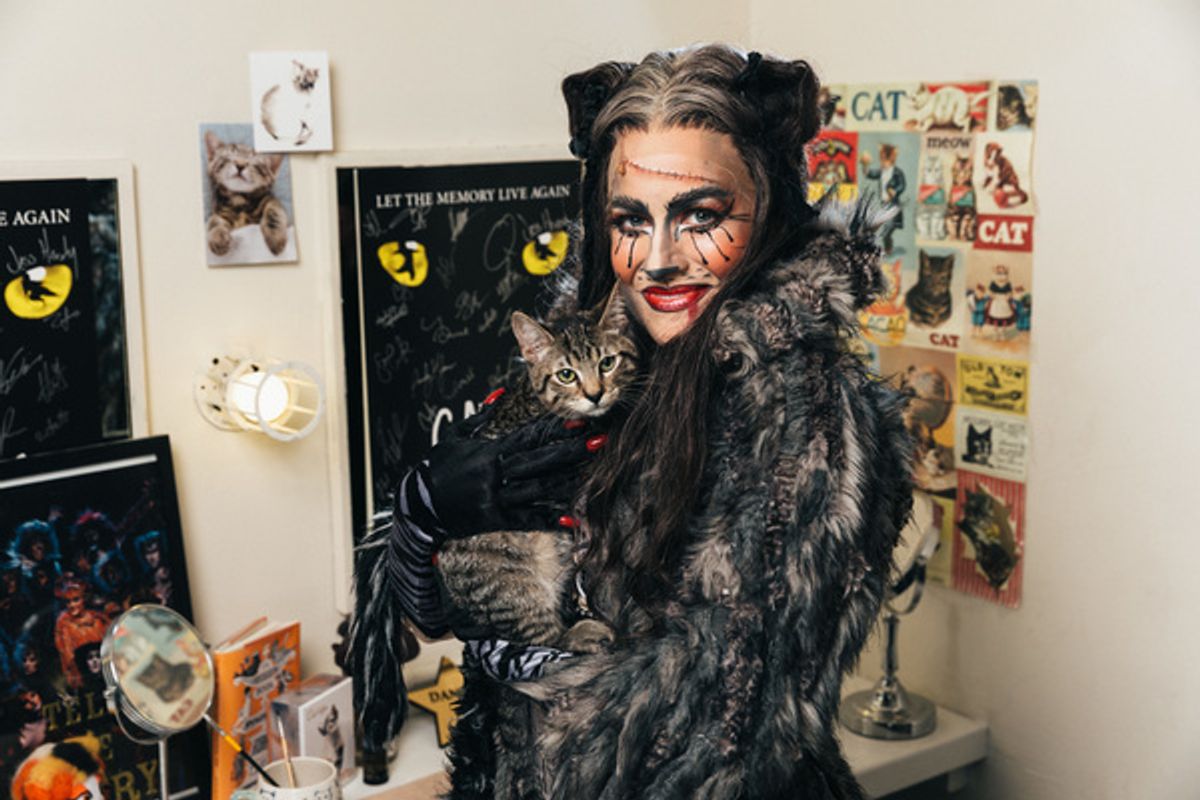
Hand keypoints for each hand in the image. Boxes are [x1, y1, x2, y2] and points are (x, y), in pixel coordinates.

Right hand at [426, 400, 599, 537]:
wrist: (416, 505)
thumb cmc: (437, 467)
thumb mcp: (455, 437)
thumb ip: (479, 416)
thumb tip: (500, 394)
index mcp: (488, 452)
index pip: (527, 437)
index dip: (553, 430)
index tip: (578, 422)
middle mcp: (494, 474)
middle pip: (540, 461)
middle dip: (571, 452)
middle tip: (600, 442)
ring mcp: (495, 498)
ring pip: (538, 490)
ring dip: (568, 483)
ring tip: (595, 477)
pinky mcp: (494, 520)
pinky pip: (526, 520)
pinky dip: (549, 520)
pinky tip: (571, 519)